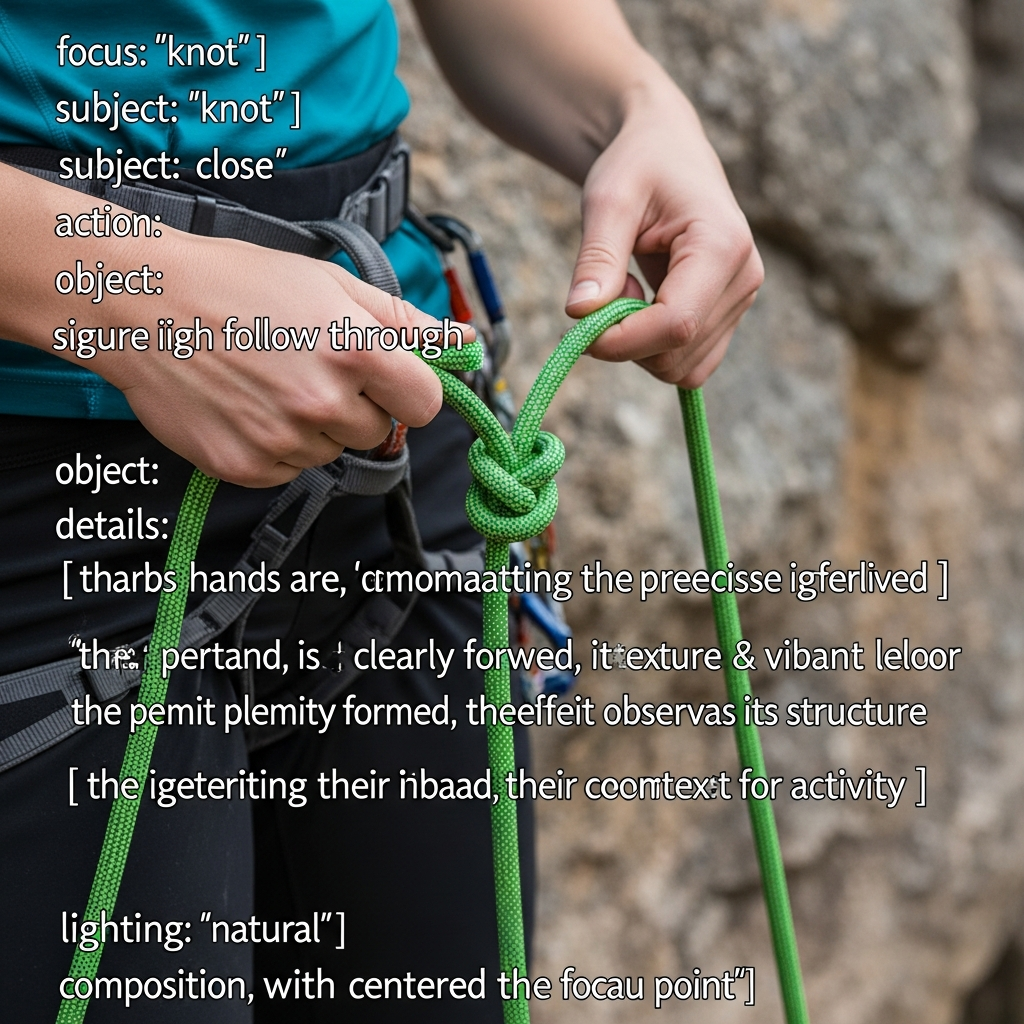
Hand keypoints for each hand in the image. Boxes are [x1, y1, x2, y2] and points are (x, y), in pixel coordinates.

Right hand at [0, 164, 450, 487]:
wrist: (142, 303)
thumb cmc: (239, 282)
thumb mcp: (329, 283)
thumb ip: (403, 320)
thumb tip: (461, 341)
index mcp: (358, 352)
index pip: (425, 404)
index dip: (409, 392)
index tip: (386, 382)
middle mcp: (325, 402)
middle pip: (377, 432)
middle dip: (355, 407)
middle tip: (309, 368)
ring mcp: (284, 440)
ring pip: (330, 451)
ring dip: (313, 427)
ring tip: (268, 381)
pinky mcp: (246, 467)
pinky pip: (287, 469)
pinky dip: (275, 446)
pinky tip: (245, 405)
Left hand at [565, 77, 763, 387]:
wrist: (666, 149)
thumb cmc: (638, 165)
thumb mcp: (609, 200)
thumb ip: (597, 258)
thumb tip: (579, 313)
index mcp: (722, 245)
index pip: (676, 324)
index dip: (623, 340)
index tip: (580, 328)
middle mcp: (743, 278)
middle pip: (677, 354)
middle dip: (627, 341)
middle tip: (608, 287)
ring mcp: (741, 300)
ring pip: (682, 369)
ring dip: (640, 346)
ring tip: (628, 288)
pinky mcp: (728, 316)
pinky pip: (688, 364)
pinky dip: (654, 350)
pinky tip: (644, 305)